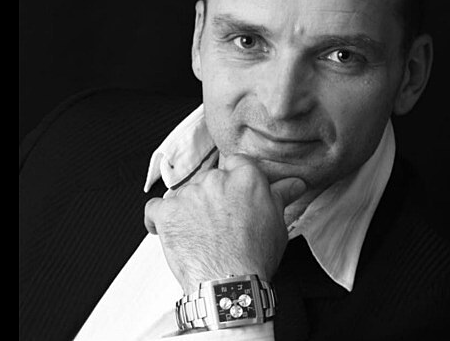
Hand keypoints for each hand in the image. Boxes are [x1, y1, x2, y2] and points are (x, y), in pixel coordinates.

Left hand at [144, 154, 306, 293]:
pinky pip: (154, 209)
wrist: (229, 285)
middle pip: (209, 180)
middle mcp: (216, 179)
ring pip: (183, 194)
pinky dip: (159, 220)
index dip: (233, 183)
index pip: (235, 164)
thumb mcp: (277, 223)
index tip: (232, 198)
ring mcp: (188, 194)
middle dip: (211, 199)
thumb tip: (296, 183)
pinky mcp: (167, 212)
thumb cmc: (254, 257)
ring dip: (187, 210)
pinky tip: (168, 232)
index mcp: (245, 177)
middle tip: (219, 225)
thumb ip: (281, 195)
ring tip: (199, 236)